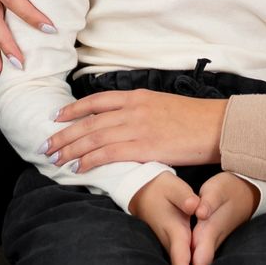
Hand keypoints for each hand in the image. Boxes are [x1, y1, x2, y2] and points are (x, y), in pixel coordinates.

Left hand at [47, 89, 226, 171]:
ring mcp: (138, 128)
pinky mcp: (145, 147)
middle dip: (64, 134)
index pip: (97, 101)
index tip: (56, 117)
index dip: (73, 110)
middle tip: (46, 144)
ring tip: (55, 158)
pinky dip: (90, 160)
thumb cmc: (196, 120)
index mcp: (138, 97)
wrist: (219, 126)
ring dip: (71, 149)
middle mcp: (133, 109)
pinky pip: (109, 154)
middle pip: (89, 121)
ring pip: (94, 138)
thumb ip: (142, 112)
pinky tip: (78, 167)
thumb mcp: (164, 106)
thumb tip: (127, 122)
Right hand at [128, 173, 200, 264]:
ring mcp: (167, 242)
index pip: (181, 257)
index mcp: (174, 229)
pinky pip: (177, 262)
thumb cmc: (160, 187)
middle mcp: (170, 240)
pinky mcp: (168, 242)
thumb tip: (197, 207)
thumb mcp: (174, 186)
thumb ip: (185, 197)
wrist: (142, 188)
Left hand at [187, 172, 258, 264]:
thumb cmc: (229, 187)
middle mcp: (212, 239)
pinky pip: (205, 262)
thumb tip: (200, 211)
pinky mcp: (215, 238)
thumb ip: (208, 201)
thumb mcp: (218, 189)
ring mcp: (215, 241)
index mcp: (209, 230)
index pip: (200, 258)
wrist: (248, 188)